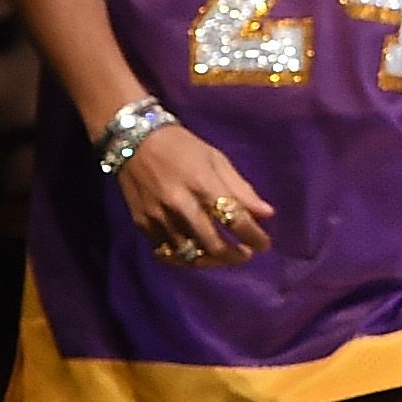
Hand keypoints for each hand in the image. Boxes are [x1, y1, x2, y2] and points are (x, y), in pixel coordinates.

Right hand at [115, 122, 276, 265]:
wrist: (134, 140)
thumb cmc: (183, 147)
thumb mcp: (217, 160)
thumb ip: (241, 189)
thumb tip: (268, 214)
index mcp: (203, 184)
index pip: (236, 220)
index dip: (255, 237)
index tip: (264, 244)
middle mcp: (181, 205)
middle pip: (214, 245)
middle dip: (236, 256)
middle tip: (246, 254)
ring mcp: (159, 217)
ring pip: (190, 255)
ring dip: (212, 261)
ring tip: (223, 256)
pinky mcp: (142, 224)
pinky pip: (166, 253)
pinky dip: (184, 259)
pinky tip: (196, 254)